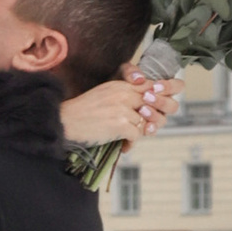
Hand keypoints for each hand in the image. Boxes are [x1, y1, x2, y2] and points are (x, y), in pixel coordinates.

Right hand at [59, 70, 178, 146]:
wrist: (66, 122)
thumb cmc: (84, 112)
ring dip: (138, 133)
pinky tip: (122, 146)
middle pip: (157, 104)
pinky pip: (137, 134)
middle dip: (156, 118)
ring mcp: (123, 108)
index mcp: (122, 84)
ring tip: (127, 138)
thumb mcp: (106, 95)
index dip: (165, 94)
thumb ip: (127, 96)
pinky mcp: (120, 123)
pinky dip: (130, 143)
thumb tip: (147, 107)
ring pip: (146, 122)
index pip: (153, 85)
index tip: (166, 101)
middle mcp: (125, 93)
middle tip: (148, 127)